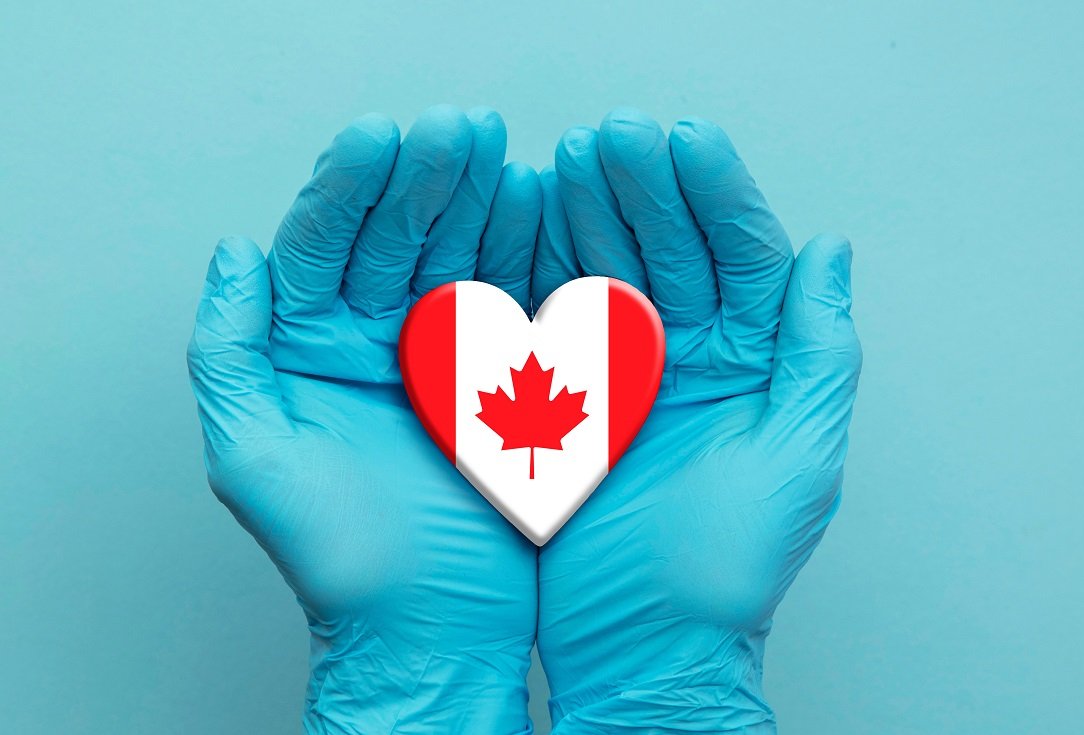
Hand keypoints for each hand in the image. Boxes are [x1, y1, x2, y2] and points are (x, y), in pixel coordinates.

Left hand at [187, 105, 545, 733]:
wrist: (432, 629)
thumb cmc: (339, 560)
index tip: (386, 137)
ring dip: (483, 201)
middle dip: (429, 176)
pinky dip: (532, 254)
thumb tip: (237, 254)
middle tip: (463, 127)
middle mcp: (375, 341)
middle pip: (398, 236)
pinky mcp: (506, 378)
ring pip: (462, 257)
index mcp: (310, 349)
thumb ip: (231, 352)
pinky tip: (543, 210)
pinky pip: (517, 302)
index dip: (353, 187)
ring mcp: (444, 356)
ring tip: (507, 153)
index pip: (326, 245)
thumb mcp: (254, 456)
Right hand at [533, 108, 861, 732]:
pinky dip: (544, 268)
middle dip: (647, 187)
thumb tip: (831, 252)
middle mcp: (700, 360)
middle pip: (676, 250)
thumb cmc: (729, 571)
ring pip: (614, 271)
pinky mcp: (574, 402)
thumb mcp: (797, 456)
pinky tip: (529, 221)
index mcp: (758, 365)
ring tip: (567, 158)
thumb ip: (817, 352)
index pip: (744, 258)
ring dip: (594, 212)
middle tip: (614, 134)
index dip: (718, 194)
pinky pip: (560, 319)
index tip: (685, 139)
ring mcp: (634, 377)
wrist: (645, 646)